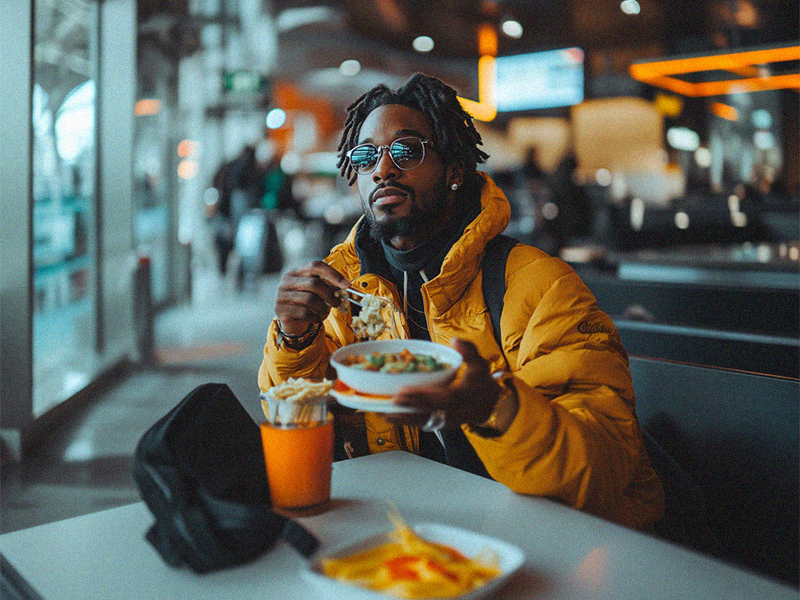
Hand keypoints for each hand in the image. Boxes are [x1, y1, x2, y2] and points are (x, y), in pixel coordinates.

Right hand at [274, 261, 350, 335]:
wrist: (292, 321)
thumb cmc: (306, 303)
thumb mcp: (317, 291)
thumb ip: (328, 286)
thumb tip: (345, 285)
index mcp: (297, 271)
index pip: (316, 266)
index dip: (333, 274)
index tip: (347, 285)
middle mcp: (287, 281)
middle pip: (314, 283)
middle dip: (329, 294)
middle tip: (337, 302)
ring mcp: (282, 295)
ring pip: (309, 299)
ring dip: (323, 308)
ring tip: (325, 312)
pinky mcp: (281, 309)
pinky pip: (304, 313)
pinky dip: (315, 317)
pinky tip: (316, 319)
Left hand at [384, 338, 500, 428]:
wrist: (491, 403)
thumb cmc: (481, 380)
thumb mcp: (480, 363)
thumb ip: (469, 351)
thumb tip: (456, 340)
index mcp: (468, 395)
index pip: (445, 397)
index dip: (425, 396)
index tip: (405, 391)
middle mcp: (459, 412)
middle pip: (432, 411)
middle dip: (410, 407)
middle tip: (391, 400)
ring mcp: (451, 421)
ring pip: (427, 421)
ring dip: (405, 418)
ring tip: (385, 413)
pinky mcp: (443, 424)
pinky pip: (424, 424)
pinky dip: (408, 422)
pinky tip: (393, 417)